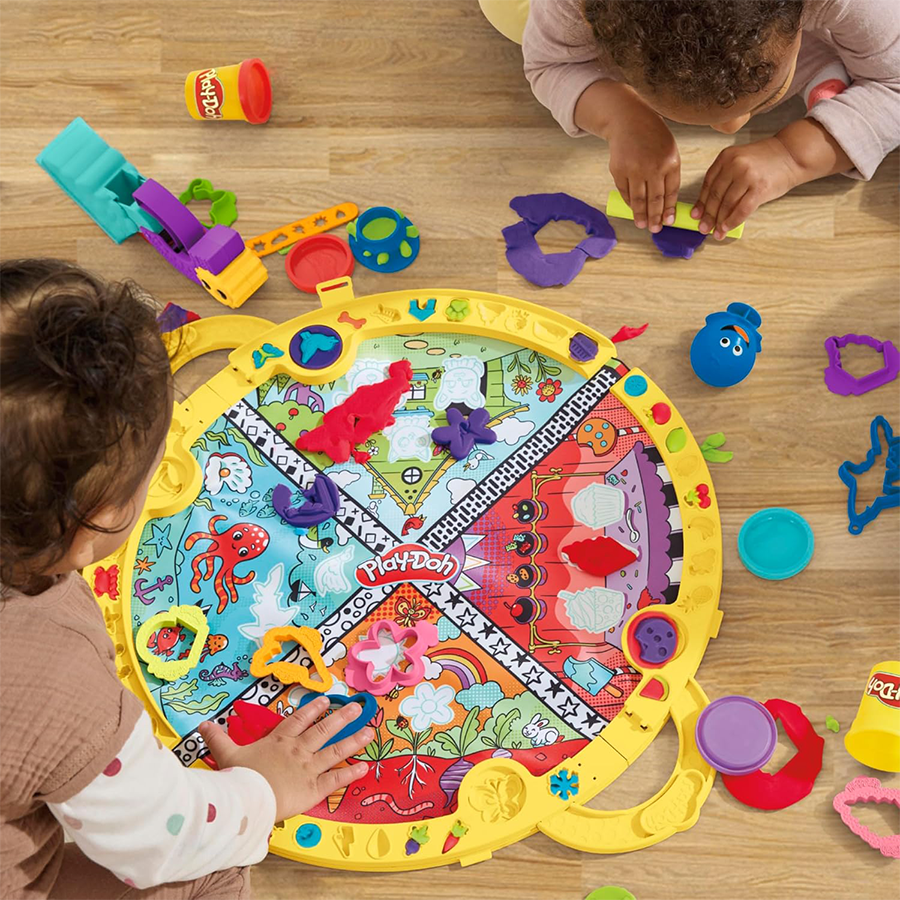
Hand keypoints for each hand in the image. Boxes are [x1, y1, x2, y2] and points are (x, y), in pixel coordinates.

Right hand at [199, 696, 371, 822]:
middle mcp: (298, 750)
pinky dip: (351, 774)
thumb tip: (202, 725)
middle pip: (323, 730)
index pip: (299, 720)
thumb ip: (217, 738)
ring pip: (335, 750)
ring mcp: (308, 768)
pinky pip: (336, 779)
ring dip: (353, 740)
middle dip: (342, 717)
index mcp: (279, 741)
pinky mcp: (314, 788)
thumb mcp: (227, 755)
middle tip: (358, 707)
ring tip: (370, 731)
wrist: (247, 800)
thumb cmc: (238, 778)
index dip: (313, 709)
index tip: (325, 699)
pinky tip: (365, 767)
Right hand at [607, 107, 680, 232]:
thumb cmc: (652, 137)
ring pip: (639, 199)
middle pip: (655, 200)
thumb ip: (669, 175)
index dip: (668, 210)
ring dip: (640, 215)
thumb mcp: (669, 151)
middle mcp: (653, 166)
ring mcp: (634, 169)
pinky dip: (629, 202)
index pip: (670, 192)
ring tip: (642, 225)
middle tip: (655, 229)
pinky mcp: (619, 170)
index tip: (668, 222)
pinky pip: (625, 192)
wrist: (628, 120)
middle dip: (655, 218)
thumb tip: (666, 204)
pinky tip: (633, 209)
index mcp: (670, 161)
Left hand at [692, 137, 800, 238]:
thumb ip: (725, 179)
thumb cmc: (765, 161)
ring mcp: (747, 176)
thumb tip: (708, 206)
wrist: (791, 154)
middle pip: (715, 195)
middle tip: (703, 228)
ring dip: (719, 221)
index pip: (708, 184)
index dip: (701, 202)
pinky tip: (726, 228)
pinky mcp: (760, 188)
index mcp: (726, 157)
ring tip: (716, 232)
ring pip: (727, 204)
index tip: (696, 215)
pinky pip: (741, 209)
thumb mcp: (739, 161)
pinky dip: (732, 221)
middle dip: (708, 215)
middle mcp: (735, 165)